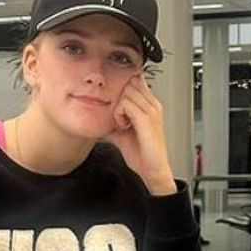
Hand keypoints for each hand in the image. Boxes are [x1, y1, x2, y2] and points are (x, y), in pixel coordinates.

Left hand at [105, 75, 177, 195]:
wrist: (153, 169)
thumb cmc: (143, 154)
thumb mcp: (123, 133)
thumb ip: (113, 121)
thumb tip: (98, 118)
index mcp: (150, 106)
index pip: (135, 81)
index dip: (121, 87)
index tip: (114, 103)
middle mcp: (152, 105)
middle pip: (129, 83)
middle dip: (119, 96)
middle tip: (118, 115)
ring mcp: (151, 111)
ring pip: (126, 91)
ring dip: (118, 107)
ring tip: (122, 123)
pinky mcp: (147, 119)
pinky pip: (126, 104)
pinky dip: (119, 114)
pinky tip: (123, 126)